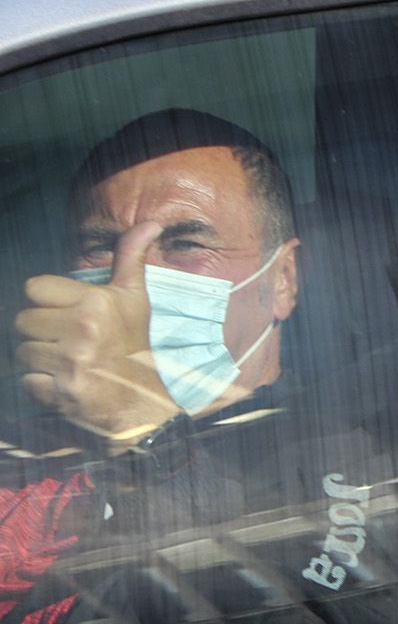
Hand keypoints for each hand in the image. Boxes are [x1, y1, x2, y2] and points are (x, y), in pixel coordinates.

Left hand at [14, 222, 177, 449]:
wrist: (145, 401)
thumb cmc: (134, 344)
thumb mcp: (135, 298)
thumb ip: (130, 258)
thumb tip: (151, 222)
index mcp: (95, 302)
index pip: (34, 288)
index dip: (47, 304)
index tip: (69, 317)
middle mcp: (83, 330)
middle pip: (22, 321)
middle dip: (40, 334)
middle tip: (67, 343)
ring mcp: (70, 363)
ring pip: (20, 352)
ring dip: (37, 360)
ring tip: (65, 364)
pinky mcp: (60, 392)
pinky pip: (25, 381)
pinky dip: (40, 386)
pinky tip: (63, 384)